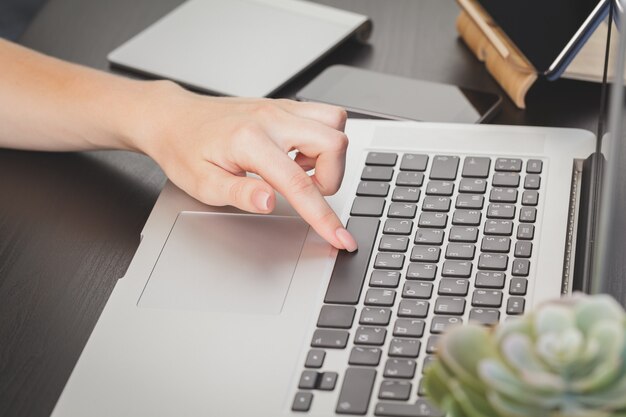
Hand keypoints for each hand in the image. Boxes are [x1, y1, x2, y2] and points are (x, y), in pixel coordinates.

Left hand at [131, 81, 356, 250]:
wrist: (173, 118)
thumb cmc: (185, 150)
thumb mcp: (203, 184)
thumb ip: (240, 194)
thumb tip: (270, 203)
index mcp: (249, 141)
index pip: (299, 184)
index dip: (324, 216)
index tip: (340, 236)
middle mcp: (270, 118)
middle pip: (334, 143)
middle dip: (331, 177)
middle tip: (304, 190)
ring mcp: (280, 108)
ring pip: (335, 123)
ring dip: (327, 155)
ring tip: (298, 170)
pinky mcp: (283, 106)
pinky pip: (323, 117)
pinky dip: (320, 140)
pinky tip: (295, 156)